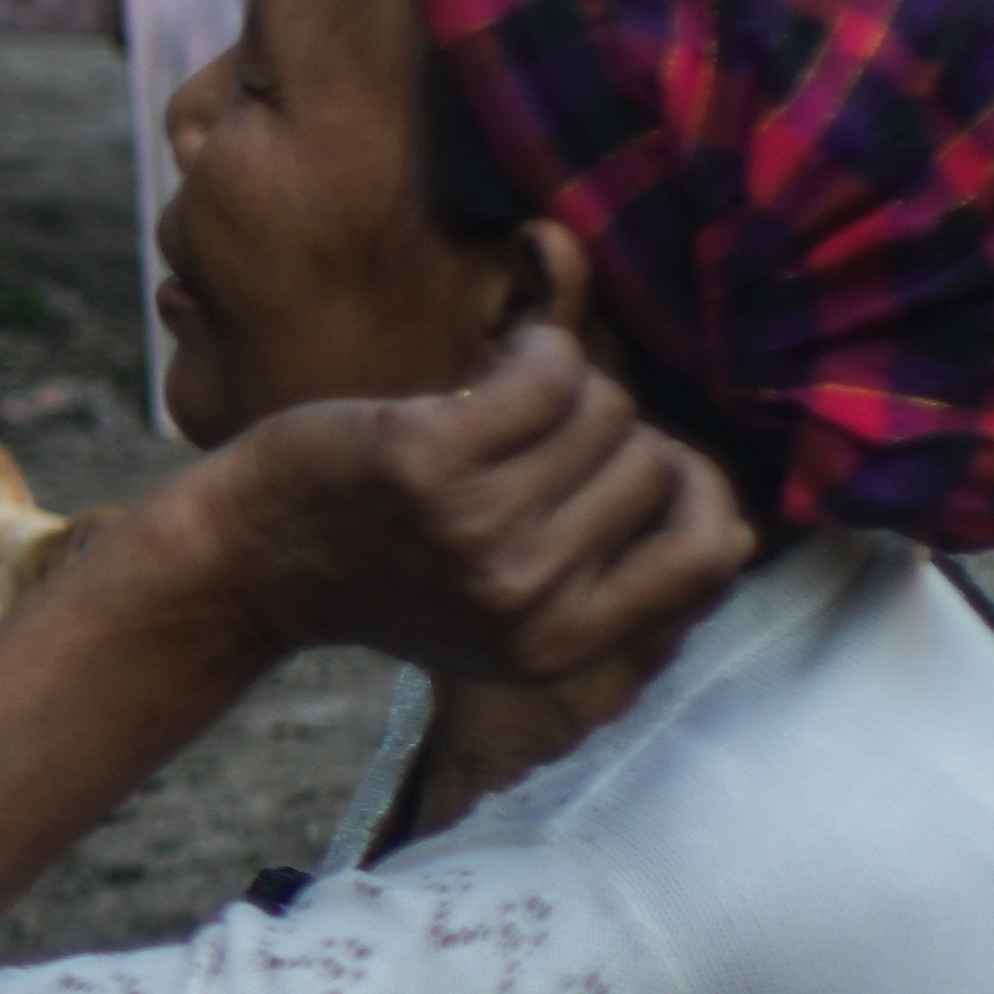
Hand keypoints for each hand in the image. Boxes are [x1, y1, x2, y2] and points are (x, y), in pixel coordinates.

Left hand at [186, 328, 751, 693]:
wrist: (250, 561)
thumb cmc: (388, 571)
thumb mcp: (506, 621)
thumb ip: (613, 583)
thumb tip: (742, 522)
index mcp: (560, 645)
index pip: (711, 558)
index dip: (702, 495)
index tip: (652, 468)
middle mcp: (529, 598)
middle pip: (655, 461)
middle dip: (610, 431)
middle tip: (539, 435)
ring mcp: (481, 529)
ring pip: (604, 407)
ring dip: (564, 386)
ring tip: (506, 403)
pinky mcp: (432, 460)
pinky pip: (549, 370)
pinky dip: (534, 348)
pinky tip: (493, 361)